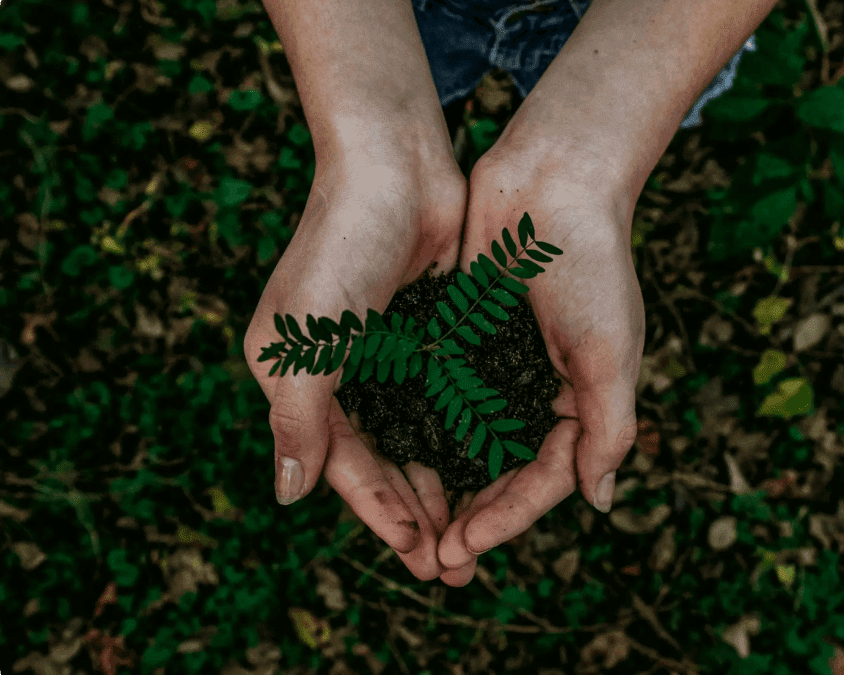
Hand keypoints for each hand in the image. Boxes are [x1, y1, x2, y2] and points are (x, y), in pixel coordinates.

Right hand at [244, 149, 470, 581]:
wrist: (394, 166)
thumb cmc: (340, 245)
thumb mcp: (305, 337)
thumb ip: (297, 418)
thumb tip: (287, 495)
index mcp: (296, 376)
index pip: (338, 461)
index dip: (376, 509)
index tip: (417, 550)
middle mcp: (337, 372)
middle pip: (378, 459)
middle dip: (412, 511)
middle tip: (452, 563)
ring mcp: (383, 354)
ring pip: (413, 437)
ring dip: (439, 483)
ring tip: (472, 530)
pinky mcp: (424, 335)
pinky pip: (442, 400)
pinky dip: (459, 436)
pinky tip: (486, 468)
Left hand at [436, 144, 645, 583]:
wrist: (551, 182)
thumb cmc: (591, 264)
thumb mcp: (610, 351)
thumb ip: (608, 427)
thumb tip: (599, 502)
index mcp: (579, 402)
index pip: (543, 479)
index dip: (507, 518)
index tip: (465, 546)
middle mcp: (536, 392)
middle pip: (501, 472)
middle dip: (472, 516)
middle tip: (434, 559)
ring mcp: (496, 367)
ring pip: (465, 442)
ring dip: (443, 485)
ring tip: (411, 526)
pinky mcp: (461, 339)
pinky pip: (439, 395)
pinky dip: (421, 428)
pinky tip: (392, 457)